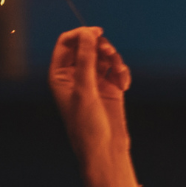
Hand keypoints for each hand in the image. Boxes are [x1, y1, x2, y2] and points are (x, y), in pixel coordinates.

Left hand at [48, 27, 133, 186]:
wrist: (105, 152)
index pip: (66, 43)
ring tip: (119, 73)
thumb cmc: (87, 126)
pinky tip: (125, 84)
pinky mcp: (111, 89)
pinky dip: (122, 73)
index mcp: (60, 74)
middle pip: (88, 46)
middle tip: (109, 54)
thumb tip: (88, 34)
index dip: (80, 35)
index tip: (96, 34)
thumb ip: (86, 60)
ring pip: (104, 56)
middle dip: (100, 47)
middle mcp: (76, 76)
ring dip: (114, 60)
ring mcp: (94, 81)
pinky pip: (117, 70)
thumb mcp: (84, 91)